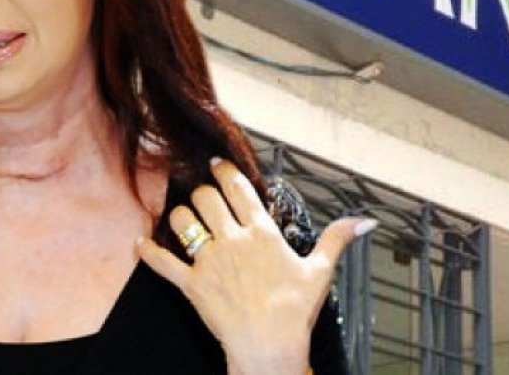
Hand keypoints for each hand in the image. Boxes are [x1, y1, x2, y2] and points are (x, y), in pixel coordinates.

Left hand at [137, 158, 375, 374]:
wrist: (270, 345)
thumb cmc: (296, 310)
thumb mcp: (320, 270)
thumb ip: (338, 238)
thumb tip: (367, 221)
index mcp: (262, 232)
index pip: (239, 188)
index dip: (225, 171)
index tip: (216, 163)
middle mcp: (233, 240)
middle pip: (206, 198)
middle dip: (203, 192)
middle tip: (204, 195)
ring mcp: (209, 261)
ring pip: (183, 221)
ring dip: (181, 216)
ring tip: (185, 218)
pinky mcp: (192, 285)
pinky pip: (162, 262)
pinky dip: (148, 251)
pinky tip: (141, 242)